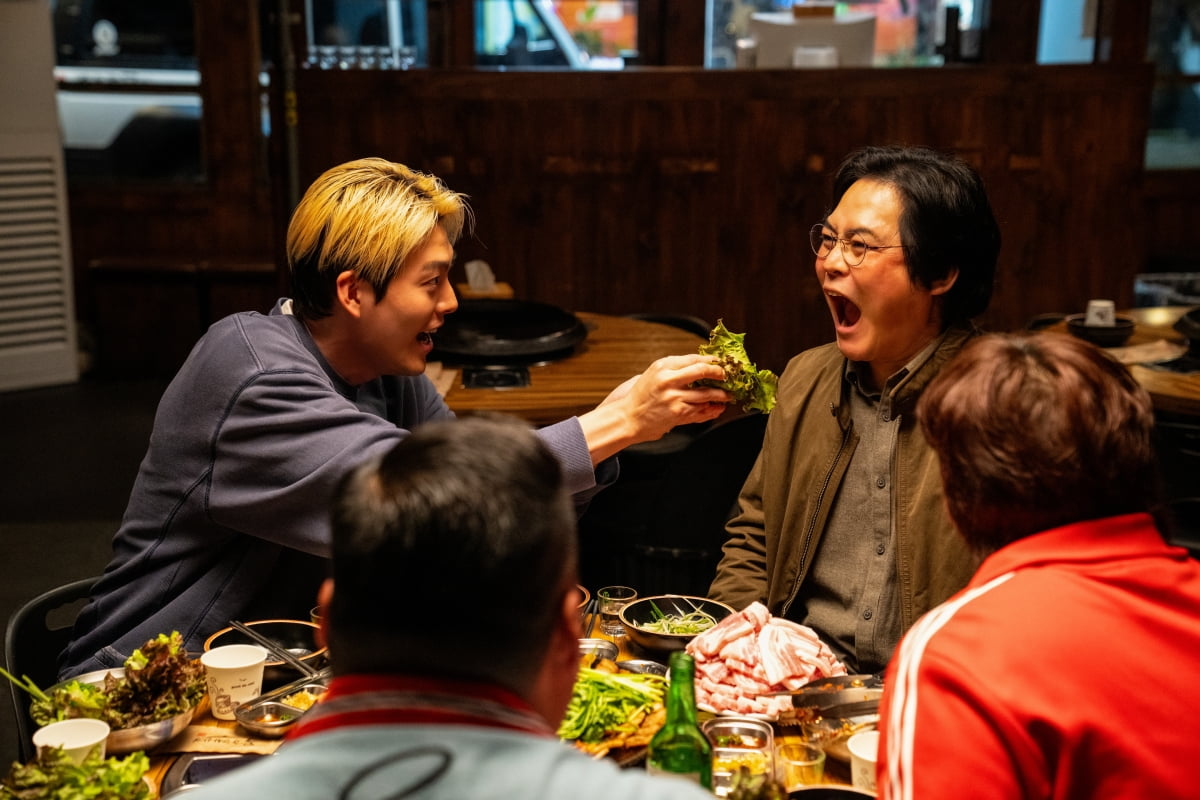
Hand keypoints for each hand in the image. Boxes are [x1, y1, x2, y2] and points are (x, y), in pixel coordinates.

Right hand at [580, 354, 730, 463]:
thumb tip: (699, 363)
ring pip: (706, 394)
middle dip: (720, 373)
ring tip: (728, 395)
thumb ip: (674, 368)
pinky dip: (711, 410)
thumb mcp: (653, 374)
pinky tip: (716, 409)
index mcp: (663, 366)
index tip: (721, 362)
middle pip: (703, 371)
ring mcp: (674, 397)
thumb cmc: (640, 396)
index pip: (694, 358)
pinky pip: (700, 411)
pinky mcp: (677, 414)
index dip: (711, 360)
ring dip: (721, 395)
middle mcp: (668, 379)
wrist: (627, 418)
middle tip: (728, 376)